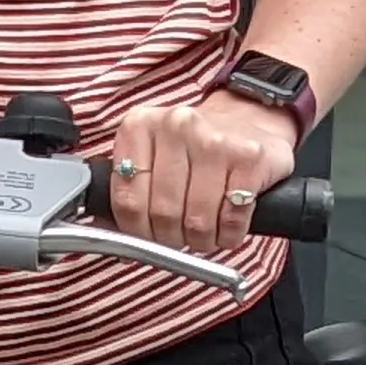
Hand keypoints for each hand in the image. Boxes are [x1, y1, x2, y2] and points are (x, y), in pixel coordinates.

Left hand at [106, 91, 299, 254]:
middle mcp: (176, 126)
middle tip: (180, 235)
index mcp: (141, 125)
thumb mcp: (152, 158)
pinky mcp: (249, 158)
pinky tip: (227, 225)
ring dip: (201, 240)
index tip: (148, 236)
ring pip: (197, 222)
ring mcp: (215, 141)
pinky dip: (229, 235)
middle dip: (172, 238)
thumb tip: (115, 243)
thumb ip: (128, 194)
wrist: (250, 121)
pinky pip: (231, 219)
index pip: (127, 199)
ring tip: (204, 232)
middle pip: (162, 213)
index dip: (137, 232)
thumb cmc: (195, 148)